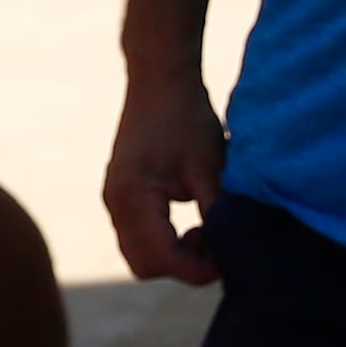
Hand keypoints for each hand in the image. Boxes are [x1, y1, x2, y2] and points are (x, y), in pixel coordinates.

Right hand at [105, 70, 227, 287]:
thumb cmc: (186, 119)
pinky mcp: (121, 192)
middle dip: (183, 265)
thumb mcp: (209, 170)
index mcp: (133, 198)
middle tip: (215, 241)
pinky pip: (138, 234)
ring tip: (206, 228)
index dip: (201, 268)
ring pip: (139, 253)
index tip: (230, 255)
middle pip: (145, 265)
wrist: (160, 78)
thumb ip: (216, 216)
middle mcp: (115, 203)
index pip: (164, 260)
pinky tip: (190, 217)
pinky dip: (164, 239)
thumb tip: (231, 254)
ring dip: (173, 253)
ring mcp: (114, 198)